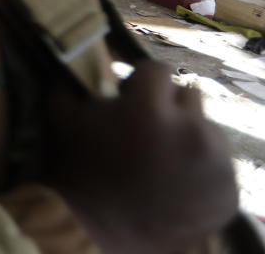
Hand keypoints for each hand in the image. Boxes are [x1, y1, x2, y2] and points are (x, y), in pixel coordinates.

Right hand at [47, 61, 237, 253]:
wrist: (101, 233)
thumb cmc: (79, 171)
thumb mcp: (63, 117)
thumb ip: (74, 80)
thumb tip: (82, 58)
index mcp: (151, 109)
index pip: (158, 70)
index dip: (139, 83)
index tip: (128, 99)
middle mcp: (192, 131)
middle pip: (188, 96)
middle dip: (167, 108)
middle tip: (145, 132)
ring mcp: (216, 164)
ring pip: (206, 129)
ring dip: (186, 136)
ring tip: (161, 160)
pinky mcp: (229, 191)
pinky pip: (218, 164)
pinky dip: (200, 169)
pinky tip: (175, 181)